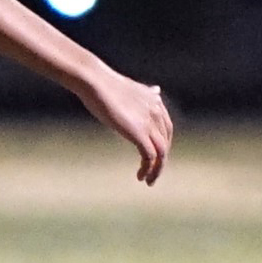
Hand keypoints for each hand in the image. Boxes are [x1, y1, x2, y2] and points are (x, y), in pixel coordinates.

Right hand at [80, 67, 173, 184]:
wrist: (95, 82)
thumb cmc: (104, 84)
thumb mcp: (130, 89)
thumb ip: (144, 95)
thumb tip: (157, 91)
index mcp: (155, 101)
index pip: (166, 128)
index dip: (162, 144)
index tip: (154, 157)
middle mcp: (157, 111)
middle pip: (166, 142)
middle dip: (161, 159)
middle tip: (152, 173)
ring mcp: (149, 122)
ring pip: (162, 153)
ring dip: (157, 169)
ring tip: (148, 180)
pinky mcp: (139, 133)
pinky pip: (150, 156)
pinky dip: (148, 169)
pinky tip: (141, 176)